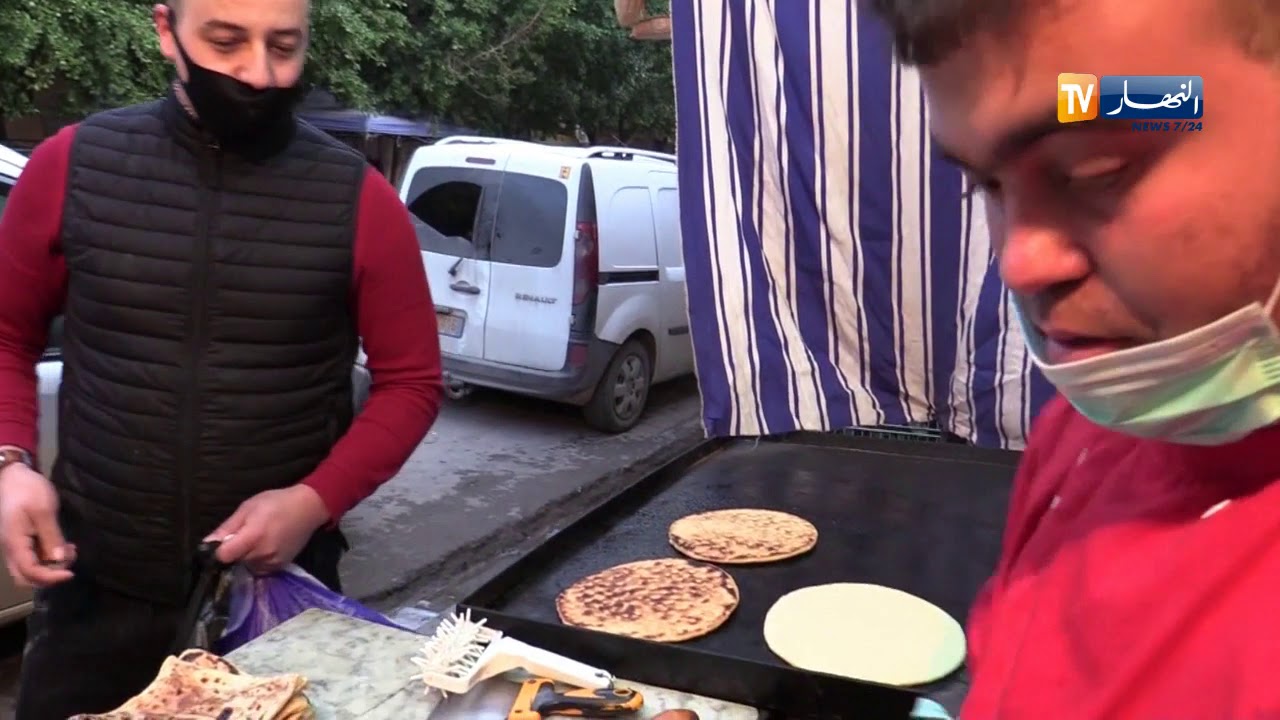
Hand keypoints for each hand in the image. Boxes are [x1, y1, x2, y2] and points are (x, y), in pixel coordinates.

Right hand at [0, 463, 75, 586]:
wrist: (13, 476)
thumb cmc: (27, 490)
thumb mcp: (43, 510)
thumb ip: (51, 536)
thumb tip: (59, 559)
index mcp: (15, 543)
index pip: (30, 572)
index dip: (51, 578)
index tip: (70, 573)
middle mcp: (13, 549)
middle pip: (27, 577)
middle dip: (50, 576)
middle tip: (69, 561)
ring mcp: (17, 545)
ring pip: (31, 568)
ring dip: (51, 566)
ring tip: (70, 551)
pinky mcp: (23, 540)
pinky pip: (34, 557)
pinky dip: (49, 557)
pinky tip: (65, 547)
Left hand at [208, 485, 329, 573]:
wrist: (309, 508)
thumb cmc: (276, 502)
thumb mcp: (248, 507)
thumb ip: (227, 527)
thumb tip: (207, 543)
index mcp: (253, 536)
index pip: (224, 556)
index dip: (218, 550)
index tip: (221, 542)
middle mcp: (262, 554)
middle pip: (235, 562)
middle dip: (234, 551)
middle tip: (244, 535)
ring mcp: (273, 563)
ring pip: (246, 566)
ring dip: (246, 557)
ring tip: (257, 540)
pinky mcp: (280, 567)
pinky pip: (259, 569)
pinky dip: (257, 561)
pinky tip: (265, 546)